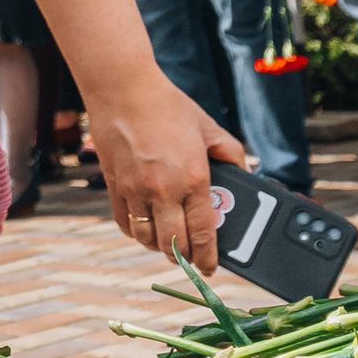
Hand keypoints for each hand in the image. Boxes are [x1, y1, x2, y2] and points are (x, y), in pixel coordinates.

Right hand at [87, 75, 250, 272]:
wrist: (123, 89)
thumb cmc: (168, 105)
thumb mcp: (209, 127)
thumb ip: (231, 154)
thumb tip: (244, 175)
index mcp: (193, 179)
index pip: (204, 234)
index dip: (208, 258)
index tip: (209, 268)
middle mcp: (164, 191)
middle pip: (175, 244)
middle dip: (185, 258)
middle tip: (191, 257)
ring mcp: (135, 191)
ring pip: (148, 239)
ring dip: (160, 247)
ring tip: (169, 243)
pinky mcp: (113, 186)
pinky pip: (124, 224)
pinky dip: (135, 233)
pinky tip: (144, 228)